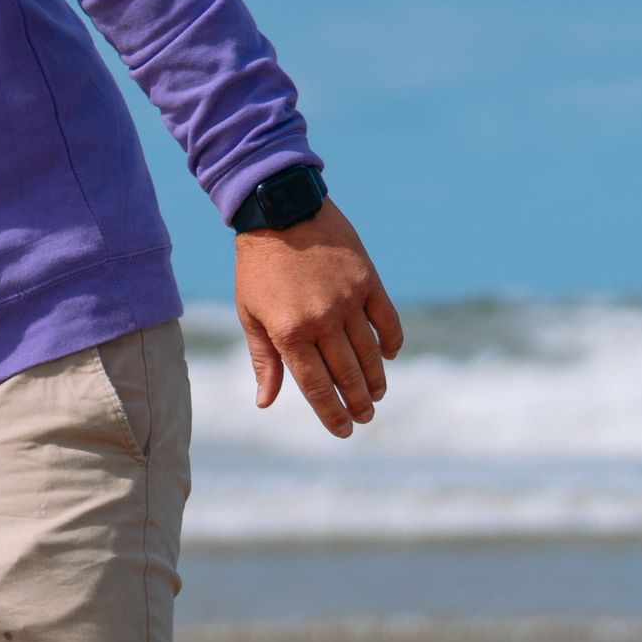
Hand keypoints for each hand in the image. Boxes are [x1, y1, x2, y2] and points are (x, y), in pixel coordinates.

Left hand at [234, 198, 403, 437]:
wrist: (279, 211)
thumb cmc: (257, 266)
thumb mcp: (250, 312)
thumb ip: (263, 358)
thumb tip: (265, 402)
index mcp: (289, 332)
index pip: (316, 386)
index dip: (332, 414)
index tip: (343, 431)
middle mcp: (322, 320)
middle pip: (347, 375)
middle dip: (357, 402)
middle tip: (365, 418)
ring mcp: (348, 300)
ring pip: (370, 353)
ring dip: (376, 379)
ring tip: (376, 396)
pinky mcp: (367, 281)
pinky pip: (387, 321)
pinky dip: (391, 342)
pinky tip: (389, 357)